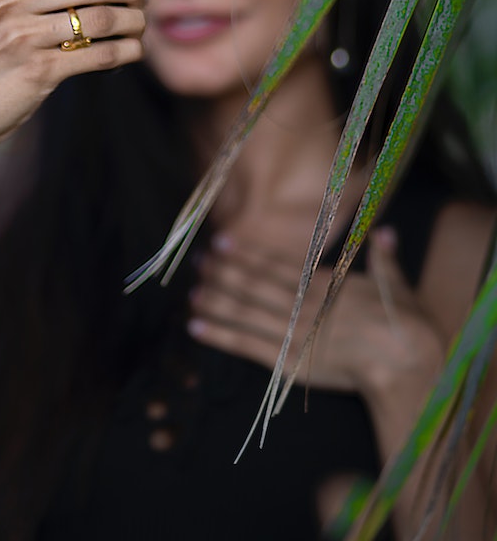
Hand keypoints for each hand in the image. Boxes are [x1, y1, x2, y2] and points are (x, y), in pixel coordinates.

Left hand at [187, 229, 443, 395]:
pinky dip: (219, 334)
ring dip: (214, 300)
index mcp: (324, 283)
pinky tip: (195, 325)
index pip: (275, 264)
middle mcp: (302, 303)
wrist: (406, 364)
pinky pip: (246, 345)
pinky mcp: (288, 363)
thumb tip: (385, 232)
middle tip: (197, 260)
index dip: (245, 252)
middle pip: (253, 284)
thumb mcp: (396, 284)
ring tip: (190, 292)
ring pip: (244, 312)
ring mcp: (293, 333)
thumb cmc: (404, 325)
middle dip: (222, 271)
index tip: (221, 240)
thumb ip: (383, 258)